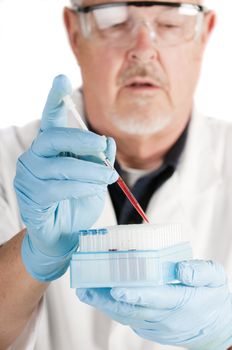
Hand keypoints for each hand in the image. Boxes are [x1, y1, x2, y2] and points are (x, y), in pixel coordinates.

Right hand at [14, 75, 117, 281]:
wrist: (64, 235)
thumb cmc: (77, 203)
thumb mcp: (95, 179)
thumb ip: (99, 160)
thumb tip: (107, 143)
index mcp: (51, 149)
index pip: (51, 120)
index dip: (55, 99)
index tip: (61, 79)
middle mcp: (35, 157)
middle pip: (54, 137)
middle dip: (82, 141)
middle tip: (101, 149)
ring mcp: (30, 177)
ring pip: (61, 165)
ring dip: (89, 172)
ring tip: (109, 178)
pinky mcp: (31, 197)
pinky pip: (57, 188)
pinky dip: (78, 188)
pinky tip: (89, 192)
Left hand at [77, 260, 231, 348]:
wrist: (216, 327)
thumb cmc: (213, 297)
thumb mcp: (216, 278)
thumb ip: (201, 272)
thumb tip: (181, 270)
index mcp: (182, 302)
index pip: (157, 299)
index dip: (136, 295)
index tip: (117, 289)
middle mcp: (166, 318)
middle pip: (133, 310)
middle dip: (107, 300)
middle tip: (85, 289)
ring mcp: (156, 326)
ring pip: (127, 316)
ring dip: (104, 305)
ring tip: (84, 292)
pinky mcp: (150, 328)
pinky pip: (128, 318)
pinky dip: (112, 308)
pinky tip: (99, 297)